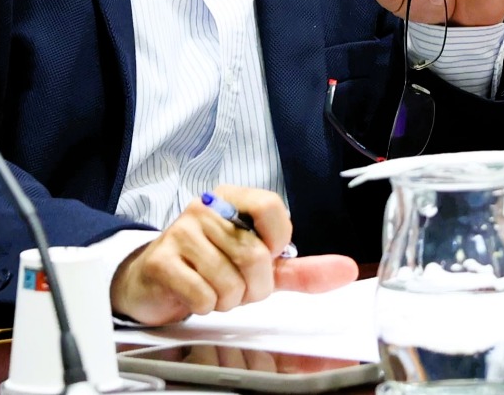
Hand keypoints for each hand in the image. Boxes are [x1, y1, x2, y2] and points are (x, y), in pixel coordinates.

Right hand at [109, 185, 357, 324]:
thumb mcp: (260, 267)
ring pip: (229, 280)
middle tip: (239, 286)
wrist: (155, 283)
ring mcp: (180, 232)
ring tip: (214, 290)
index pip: (272, 207)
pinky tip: (195, 295)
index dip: (277, 242)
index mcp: (231, 198)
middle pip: (254, 255)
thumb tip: (347, 270)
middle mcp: (205, 208)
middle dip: (253, 287)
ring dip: (228, 299)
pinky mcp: (161, 261)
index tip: (268, 256)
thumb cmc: (210, 268)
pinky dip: (206, 306)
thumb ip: (301, 269)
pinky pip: (202, 294)